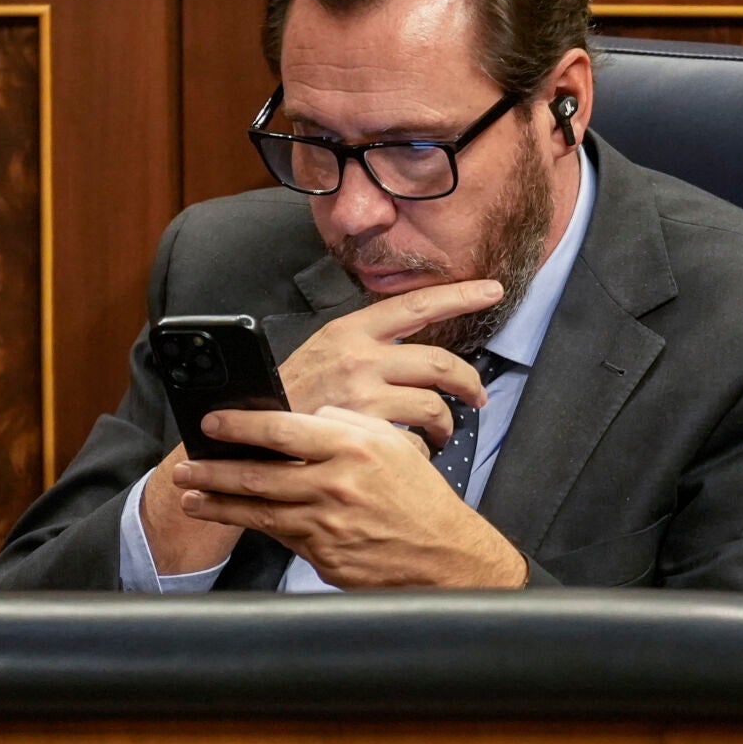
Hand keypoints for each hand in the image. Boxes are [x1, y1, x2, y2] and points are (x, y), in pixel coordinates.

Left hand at [171, 406, 528, 588]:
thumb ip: (346, 425)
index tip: (211, 422)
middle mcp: (337, 484)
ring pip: (259, 511)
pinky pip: (281, 537)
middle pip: (259, 474)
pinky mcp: (323, 556)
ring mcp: (328, 524)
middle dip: (213, 470)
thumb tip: (308, 417)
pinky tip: (234, 519)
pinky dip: (254, 527)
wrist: (444, 554)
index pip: (283, 429)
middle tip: (185, 466)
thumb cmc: (418, 496)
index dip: (240, 425)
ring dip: (219, 503)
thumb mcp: (392, 444)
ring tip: (192, 497)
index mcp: (353, 446)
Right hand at [280, 279, 502, 447]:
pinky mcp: (365, 431)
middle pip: (438, 361)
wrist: (251, 434)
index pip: (416, 304)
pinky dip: (422, 450)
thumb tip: (406, 348)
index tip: (491, 290)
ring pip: (433, 404)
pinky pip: (414, 440)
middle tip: (477, 396)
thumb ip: (362, 346)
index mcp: (351, 331)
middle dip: (468, 381)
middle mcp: (360, 356)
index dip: (459, 295)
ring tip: (442, 434)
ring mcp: (363, 394)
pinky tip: (415, 453)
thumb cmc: (287, 397)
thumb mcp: (321, 354)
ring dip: (447, 423)